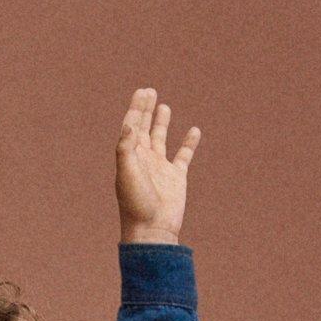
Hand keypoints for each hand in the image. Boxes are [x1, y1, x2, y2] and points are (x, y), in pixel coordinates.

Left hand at [116, 88, 198, 242]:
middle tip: (149, 90)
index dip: (136, 108)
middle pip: (144, 128)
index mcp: (130, 157)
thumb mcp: (126, 173)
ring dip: (161, 123)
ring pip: (161, 139)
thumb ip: (125, 148)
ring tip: (164, 106)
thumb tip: (129, 123)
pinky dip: (189, 143)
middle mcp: (144, 159)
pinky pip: (183, 155)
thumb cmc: (136, 204)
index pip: (132, 126)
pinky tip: (194, 130)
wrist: (152, 230)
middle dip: (146, 109)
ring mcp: (160, 168)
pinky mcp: (176, 177)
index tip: (142, 91)